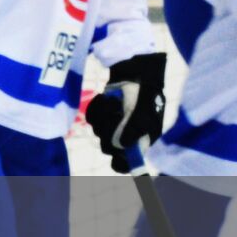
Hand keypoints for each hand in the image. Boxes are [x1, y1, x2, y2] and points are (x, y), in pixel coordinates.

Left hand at [85, 52, 166, 172]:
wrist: (136, 73)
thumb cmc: (145, 95)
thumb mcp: (143, 115)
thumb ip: (131, 132)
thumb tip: (118, 146)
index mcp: (141, 141)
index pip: (128, 163)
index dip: (121, 163)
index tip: (116, 155)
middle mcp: (126, 136)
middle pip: (108, 146)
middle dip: (108, 131)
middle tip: (115, 117)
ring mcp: (114, 124)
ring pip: (98, 130)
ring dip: (104, 116)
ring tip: (114, 103)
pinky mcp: (103, 113)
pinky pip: (92, 117)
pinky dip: (97, 107)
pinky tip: (106, 98)